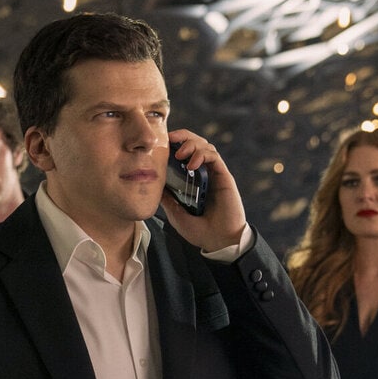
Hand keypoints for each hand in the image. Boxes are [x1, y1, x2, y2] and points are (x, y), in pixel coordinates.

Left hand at [160, 130, 246, 252]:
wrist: (219, 241)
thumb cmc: (200, 231)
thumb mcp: (176, 214)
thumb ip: (167, 199)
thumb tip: (154, 184)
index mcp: (192, 180)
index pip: (185, 153)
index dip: (175, 144)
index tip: (162, 142)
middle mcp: (204, 174)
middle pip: (196, 143)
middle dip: (183, 136)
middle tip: (170, 139)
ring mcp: (214, 174)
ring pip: (205, 146)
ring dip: (191, 144)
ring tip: (180, 154)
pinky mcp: (224, 177)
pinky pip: (214, 157)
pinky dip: (202, 154)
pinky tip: (192, 164)